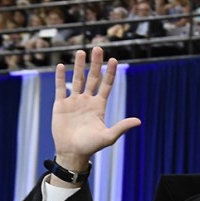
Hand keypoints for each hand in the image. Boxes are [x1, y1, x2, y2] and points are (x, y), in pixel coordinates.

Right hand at [51, 47, 141, 170]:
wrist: (72, 153)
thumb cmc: (91, 146)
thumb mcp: (108, 136)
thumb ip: (122, 127)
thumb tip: (139, 121)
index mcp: (99, 106)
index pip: (106, 85)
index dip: (110, 73)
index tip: (113, 60)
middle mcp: (87, 101)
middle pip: (92, 78)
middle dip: (95, 64)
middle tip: (98, 48)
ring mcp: (74, 102)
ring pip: (77, 79)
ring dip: (78, 66)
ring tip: (81, 51)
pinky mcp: (60, 105)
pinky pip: (60, 88)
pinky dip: (60, 77)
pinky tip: (62, 66)